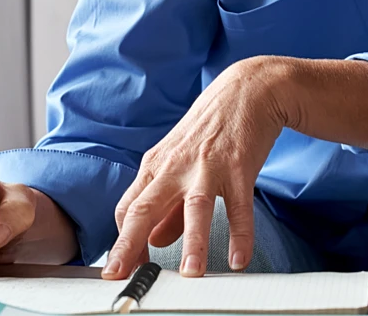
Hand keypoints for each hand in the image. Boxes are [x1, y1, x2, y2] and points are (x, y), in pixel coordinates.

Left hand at [102, 56, 286, 279]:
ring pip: (195, 207)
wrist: (247, 89)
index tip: (123, 270)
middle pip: (145, 207)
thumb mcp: (180, 161)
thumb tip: (153, 241)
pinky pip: (239, 206)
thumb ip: (168, 205)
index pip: (128, 207)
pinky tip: (239, 259)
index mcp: (157, 164)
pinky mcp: (239, 166)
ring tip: (191, 275)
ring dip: (192, 242)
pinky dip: (240, 234)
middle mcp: (176, 166)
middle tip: (120, 277)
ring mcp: (208, 165)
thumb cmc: (210, 127)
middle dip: (130, 245)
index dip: (123, 241)